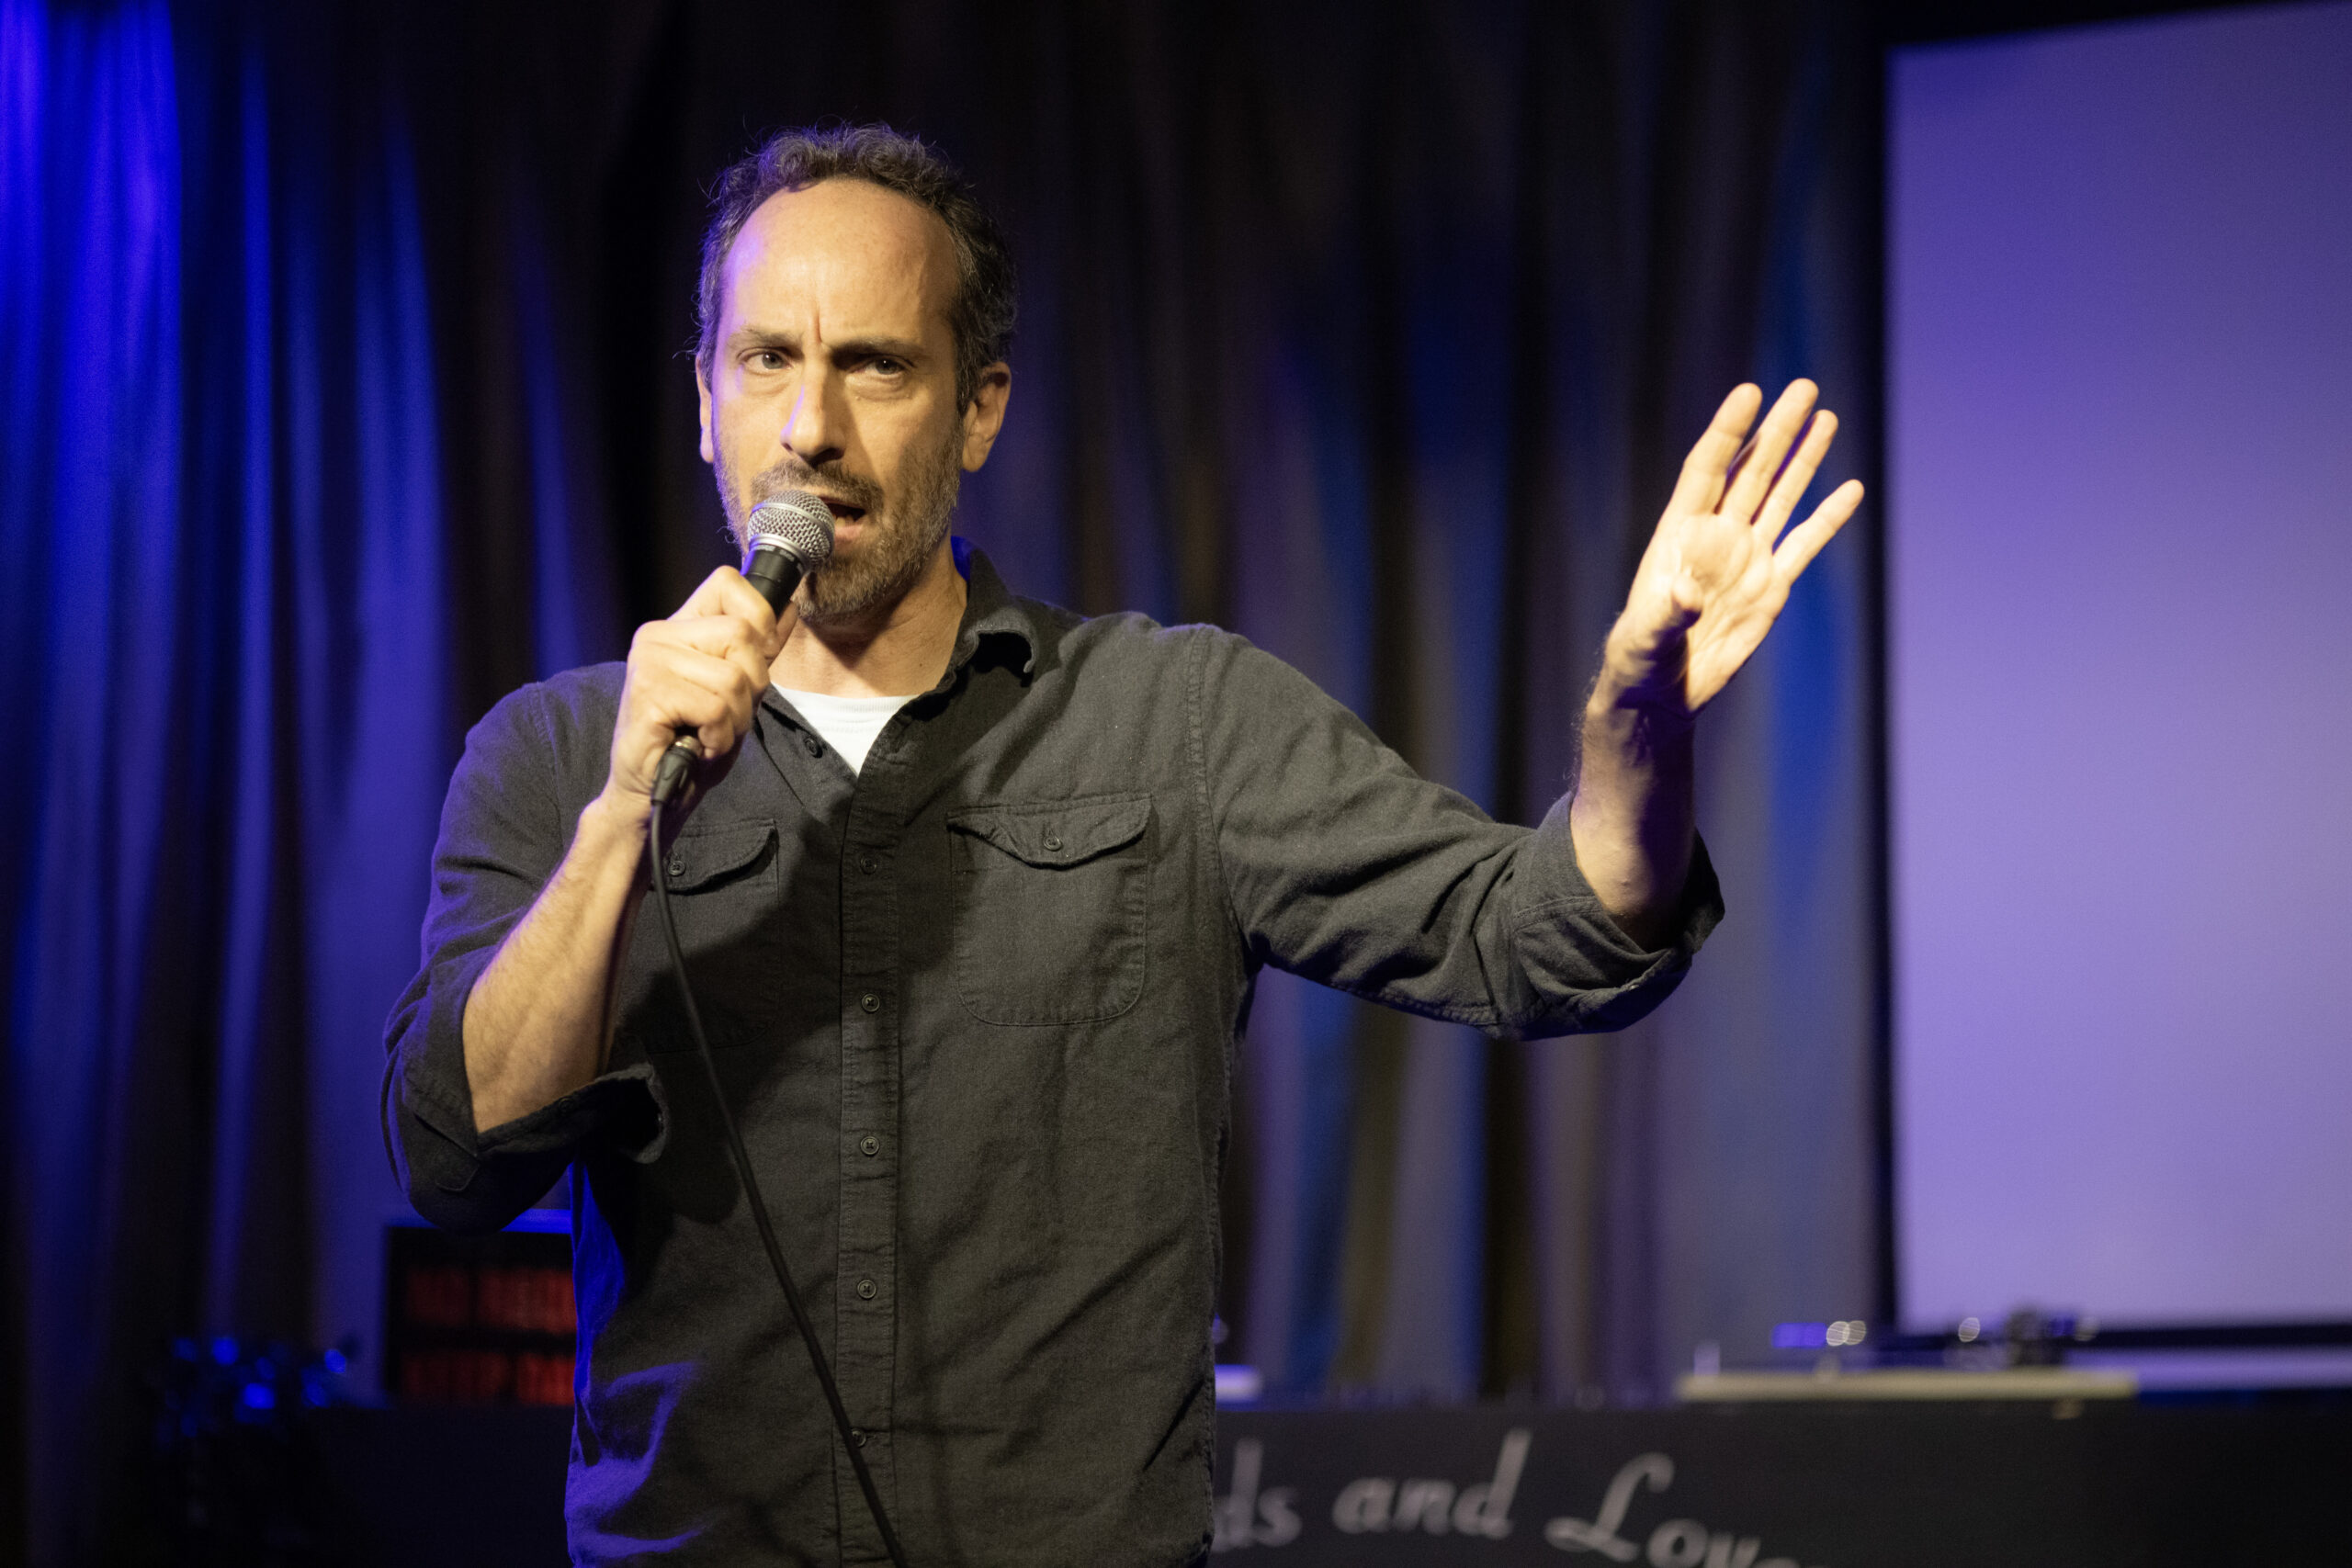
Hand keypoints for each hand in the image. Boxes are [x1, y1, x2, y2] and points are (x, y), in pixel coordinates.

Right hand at [603, 566, 789, 822]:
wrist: (654, 796)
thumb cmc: (693, 743)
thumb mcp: (738, 691)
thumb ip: (759, 649)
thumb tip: (791, 606)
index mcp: (678, 627)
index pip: (727, 583)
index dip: (758, 617)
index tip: (754, 662)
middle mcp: (658, 635)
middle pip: (743, 635)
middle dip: (751, 686)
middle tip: (721, 715)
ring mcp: (649, 662)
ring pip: (734, 677)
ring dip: (734, 719)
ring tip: (706, 733)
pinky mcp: (648, 694)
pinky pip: (716, 708)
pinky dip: (719, 736)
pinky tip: (697, 745)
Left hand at [1599, 380, 1863, 718]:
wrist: (1662, 694)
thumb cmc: (1639, 661)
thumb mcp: (1644, 638)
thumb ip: (1665, 614)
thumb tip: (1686, 594)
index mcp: (1678, 534)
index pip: (1707, 469)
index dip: (1729, 431)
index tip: (1750, 392)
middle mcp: (1716, 537)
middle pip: (1752, 471)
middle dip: (1778, 429)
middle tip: (1804, 386)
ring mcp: (1746, 558)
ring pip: (1781, 496)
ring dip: (1804, 458)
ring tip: (1825, 416)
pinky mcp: (1771, 587)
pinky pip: (1803, 544)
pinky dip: (1828, 518)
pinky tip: (1851, 489)